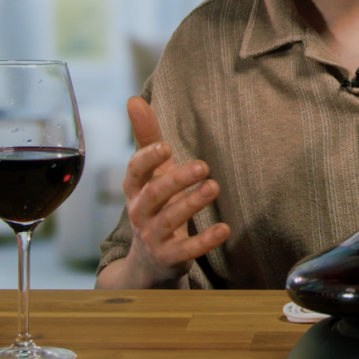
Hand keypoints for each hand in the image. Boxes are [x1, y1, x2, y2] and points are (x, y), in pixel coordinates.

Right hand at [118, 96, 229, 287]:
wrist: (148, 260)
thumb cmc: (154, 203)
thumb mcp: (151, 171)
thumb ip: (146, 136)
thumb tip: (133, 98)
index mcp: (135, 188)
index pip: (135, 171)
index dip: (147, 159)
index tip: (166, 147)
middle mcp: (140, 211)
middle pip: (154, 194)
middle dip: (177, 179)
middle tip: (203, 166)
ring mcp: (152, 236)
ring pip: (169, 220)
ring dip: (192, 203)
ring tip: (214, 187)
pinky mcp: (169, 257)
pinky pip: (186, 250)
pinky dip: (205, 241)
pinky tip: (224, 229)